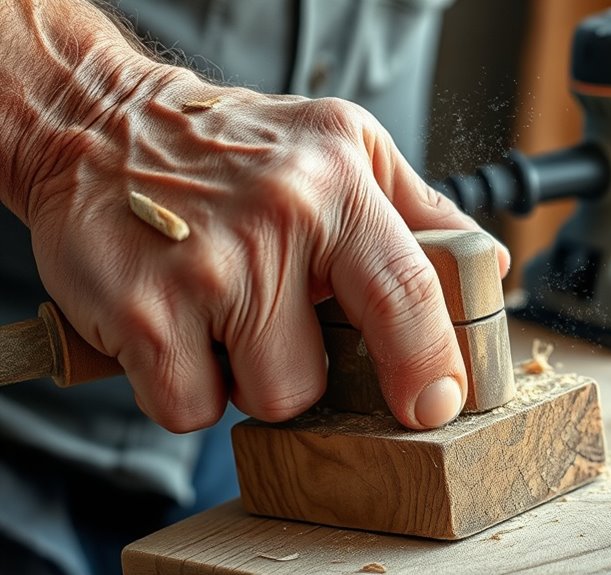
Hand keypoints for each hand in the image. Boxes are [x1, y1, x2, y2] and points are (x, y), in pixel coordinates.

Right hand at [22, 64, 509, 431]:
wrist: (96, 125)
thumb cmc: (233, 146)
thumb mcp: (342, 144)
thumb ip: (419, 207)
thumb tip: (487, 265)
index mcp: (338, 185)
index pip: (408, 291)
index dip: (432, 361)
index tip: (438, 404)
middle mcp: (277, 223)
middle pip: (322, 377)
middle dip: (308, 372)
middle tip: (279, 323)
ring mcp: (206, 271)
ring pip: (264, 397)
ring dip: (246, 378)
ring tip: (224, 317)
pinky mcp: (140, 312)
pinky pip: (188, 408)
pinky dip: (185, 388)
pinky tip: (175, 330)